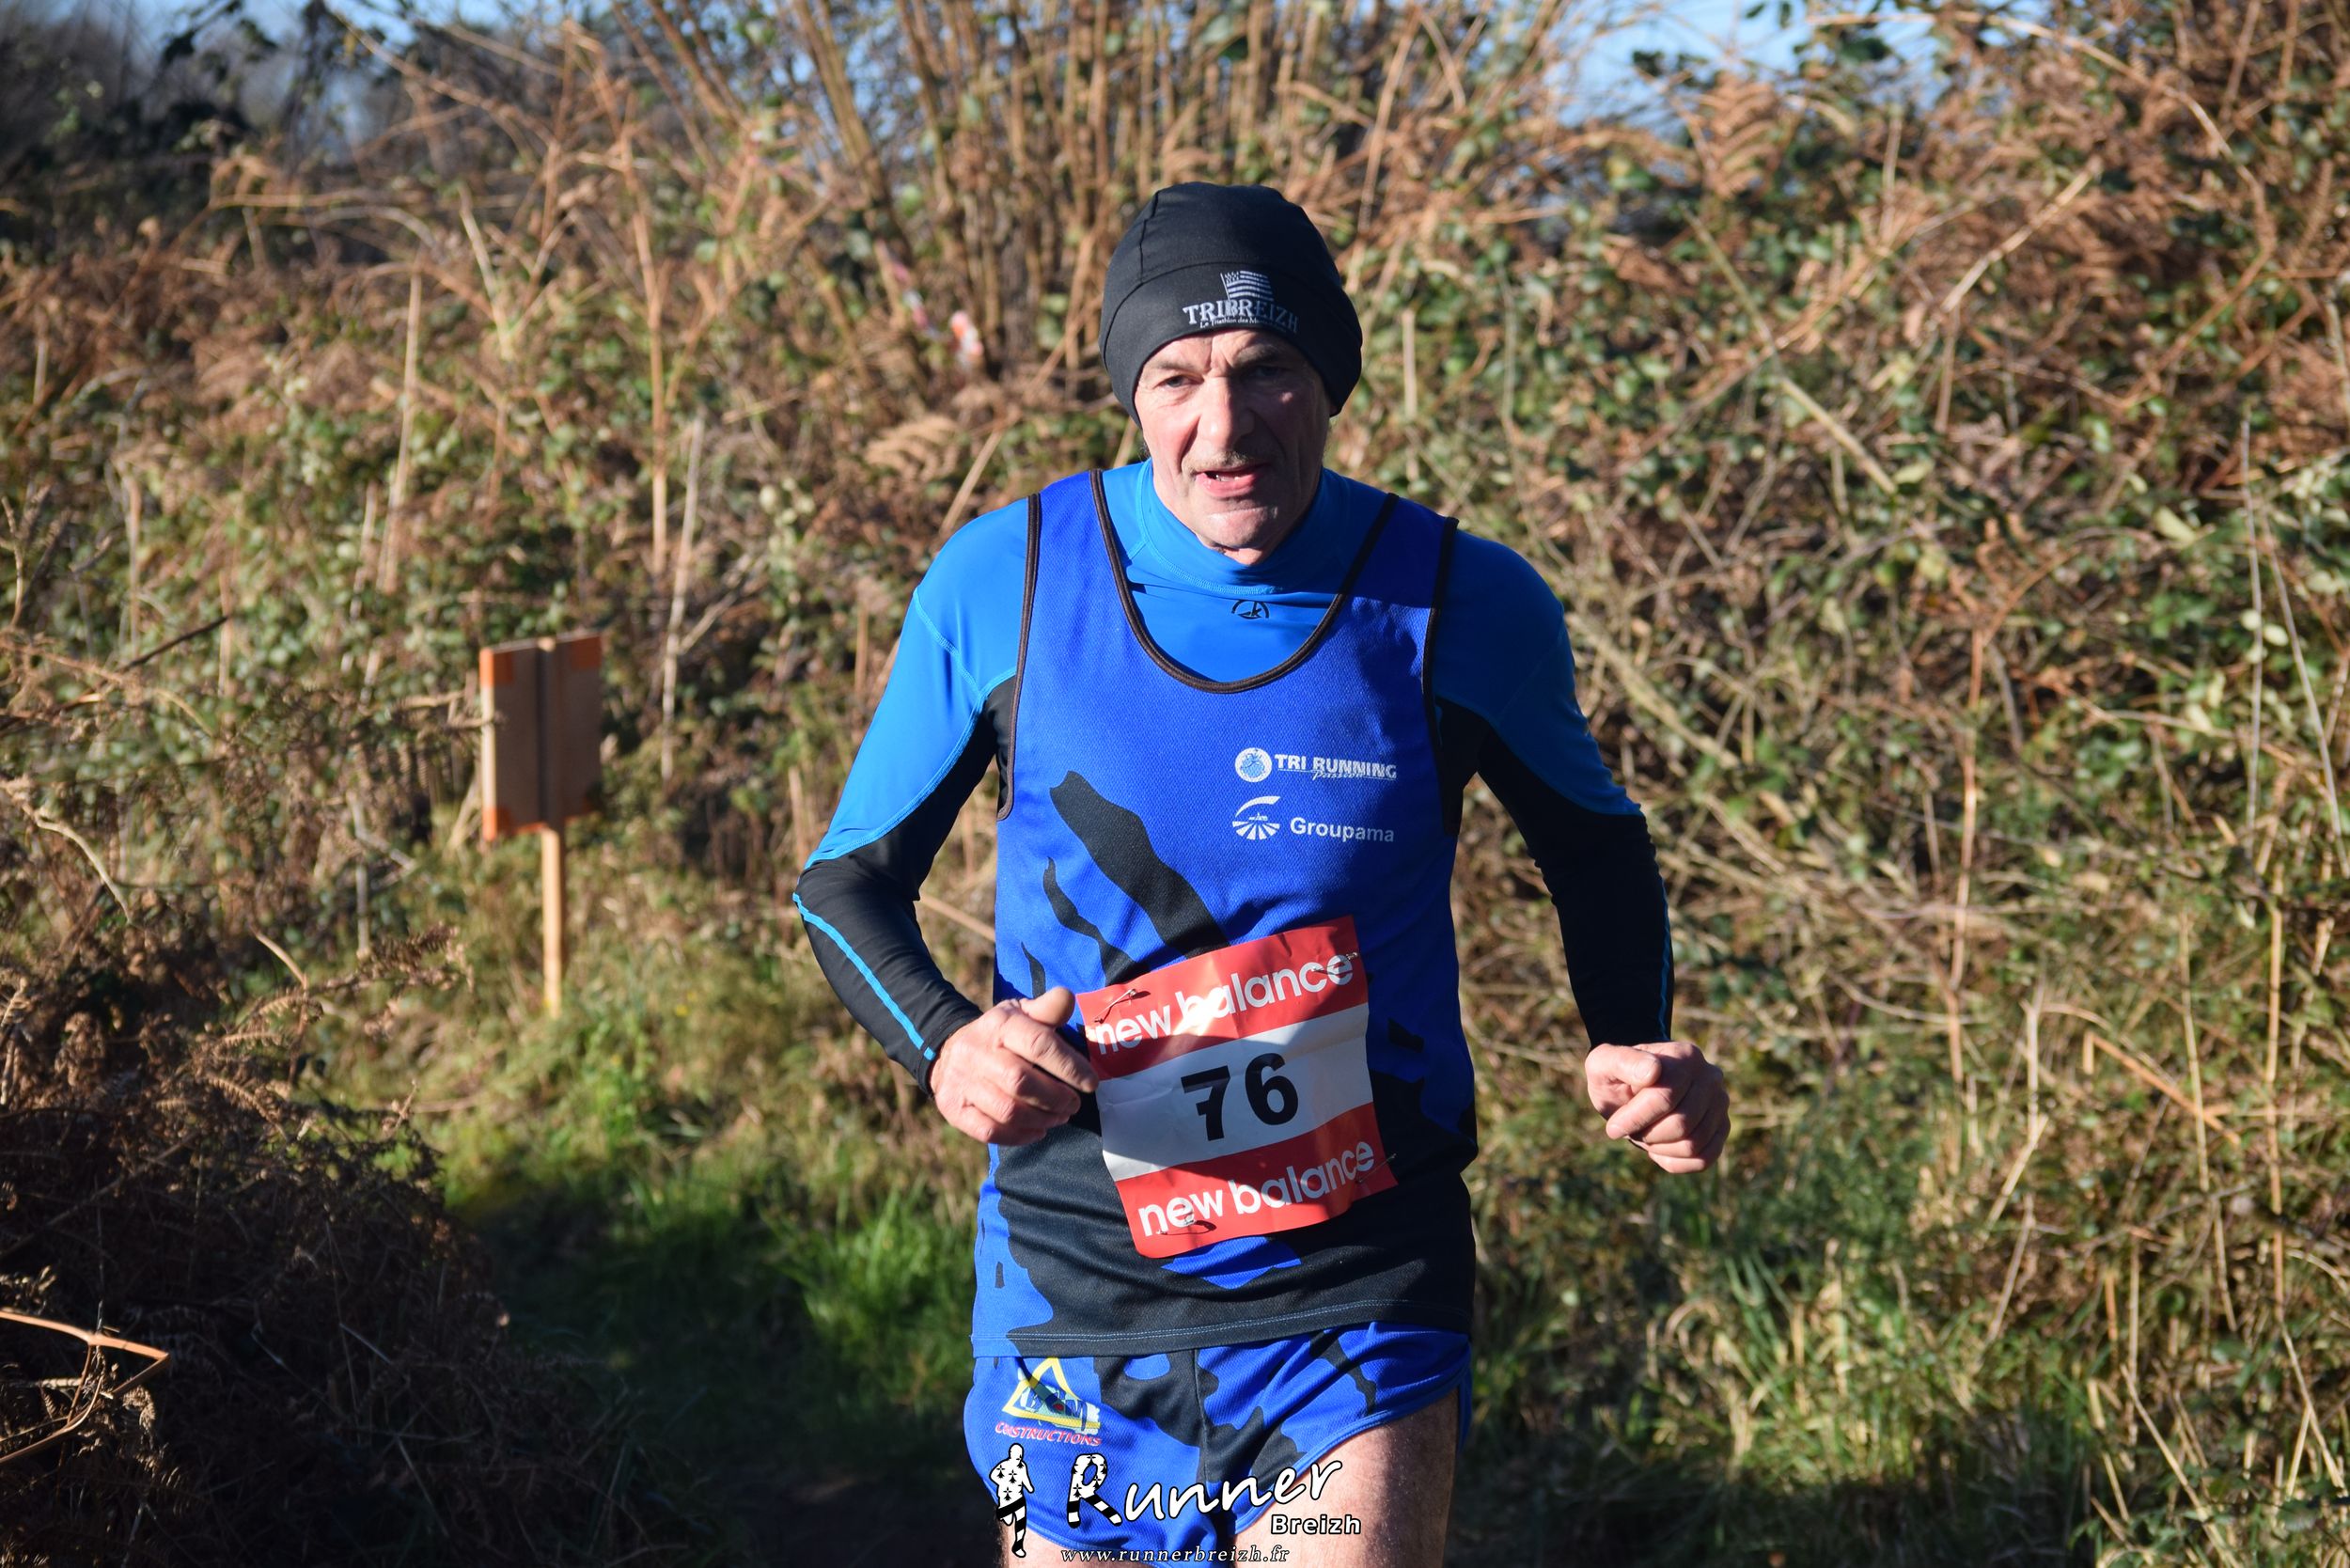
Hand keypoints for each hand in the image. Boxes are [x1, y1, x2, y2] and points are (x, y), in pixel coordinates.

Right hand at [928, 987, 1096, 1144]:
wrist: (948, 1051)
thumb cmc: (999, 1034)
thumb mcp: (1020, 1013)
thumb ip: (1047, 1008)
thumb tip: (1067, 999)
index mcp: (999, 1025)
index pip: (1038, 1044)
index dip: (1069, 1066)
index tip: (1090, 1083)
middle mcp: (976, 1052)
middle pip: (1021, 1081)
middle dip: (1056, 1098)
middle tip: (1074, 1105)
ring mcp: (962, 1082)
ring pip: (1007, 1110)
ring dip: (1041, 1119)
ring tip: (1060, 1117)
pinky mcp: (954, 1108)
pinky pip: (989, 1131)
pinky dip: (1019, 1136)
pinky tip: (1037, 1131)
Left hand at [1584, 1040, 1728, 1173]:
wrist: (1631, 1087)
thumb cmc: (1616, 1076)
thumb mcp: (1605, 1063)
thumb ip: (1623, 1061)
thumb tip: (1652, 1072)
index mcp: (1685, 1056)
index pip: (1665, 1098)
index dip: (1635, 1119)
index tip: (1612, 1127)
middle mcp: (1710, 1077)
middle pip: (1681, 1125)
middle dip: (1647, 1134)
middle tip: (1631, 1128)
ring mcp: (1720, 1104)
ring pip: (1693, 1146)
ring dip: (1659, 1148)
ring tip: (1645, 1133)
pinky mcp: (1722, 1128)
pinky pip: (1703, 1159)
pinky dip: (1675, 1162)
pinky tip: (1658, 1148)